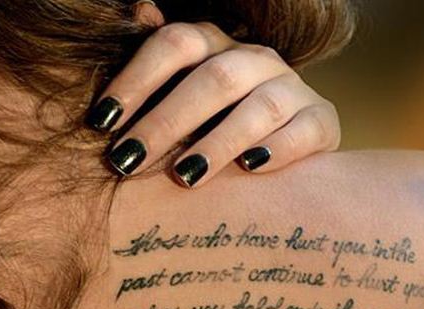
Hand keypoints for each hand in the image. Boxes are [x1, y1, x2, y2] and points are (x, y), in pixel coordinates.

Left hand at [86, 21, 340, 187]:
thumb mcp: (189, 93)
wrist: (291, 143)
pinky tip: (251, 168)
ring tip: (185, 176)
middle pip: (212, 79)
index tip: (102, 124)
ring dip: (218, 141)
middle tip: (129, 162)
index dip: (135, 80)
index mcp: (217, 45)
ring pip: (259, 107)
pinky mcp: (322, 121)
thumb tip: (139, 8)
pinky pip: (304, 131)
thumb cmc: (222, 123)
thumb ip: (163, 63)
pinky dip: (279, 149)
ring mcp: (293, 89)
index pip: (174, 45)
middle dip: (166, 122)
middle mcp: (256, 59)